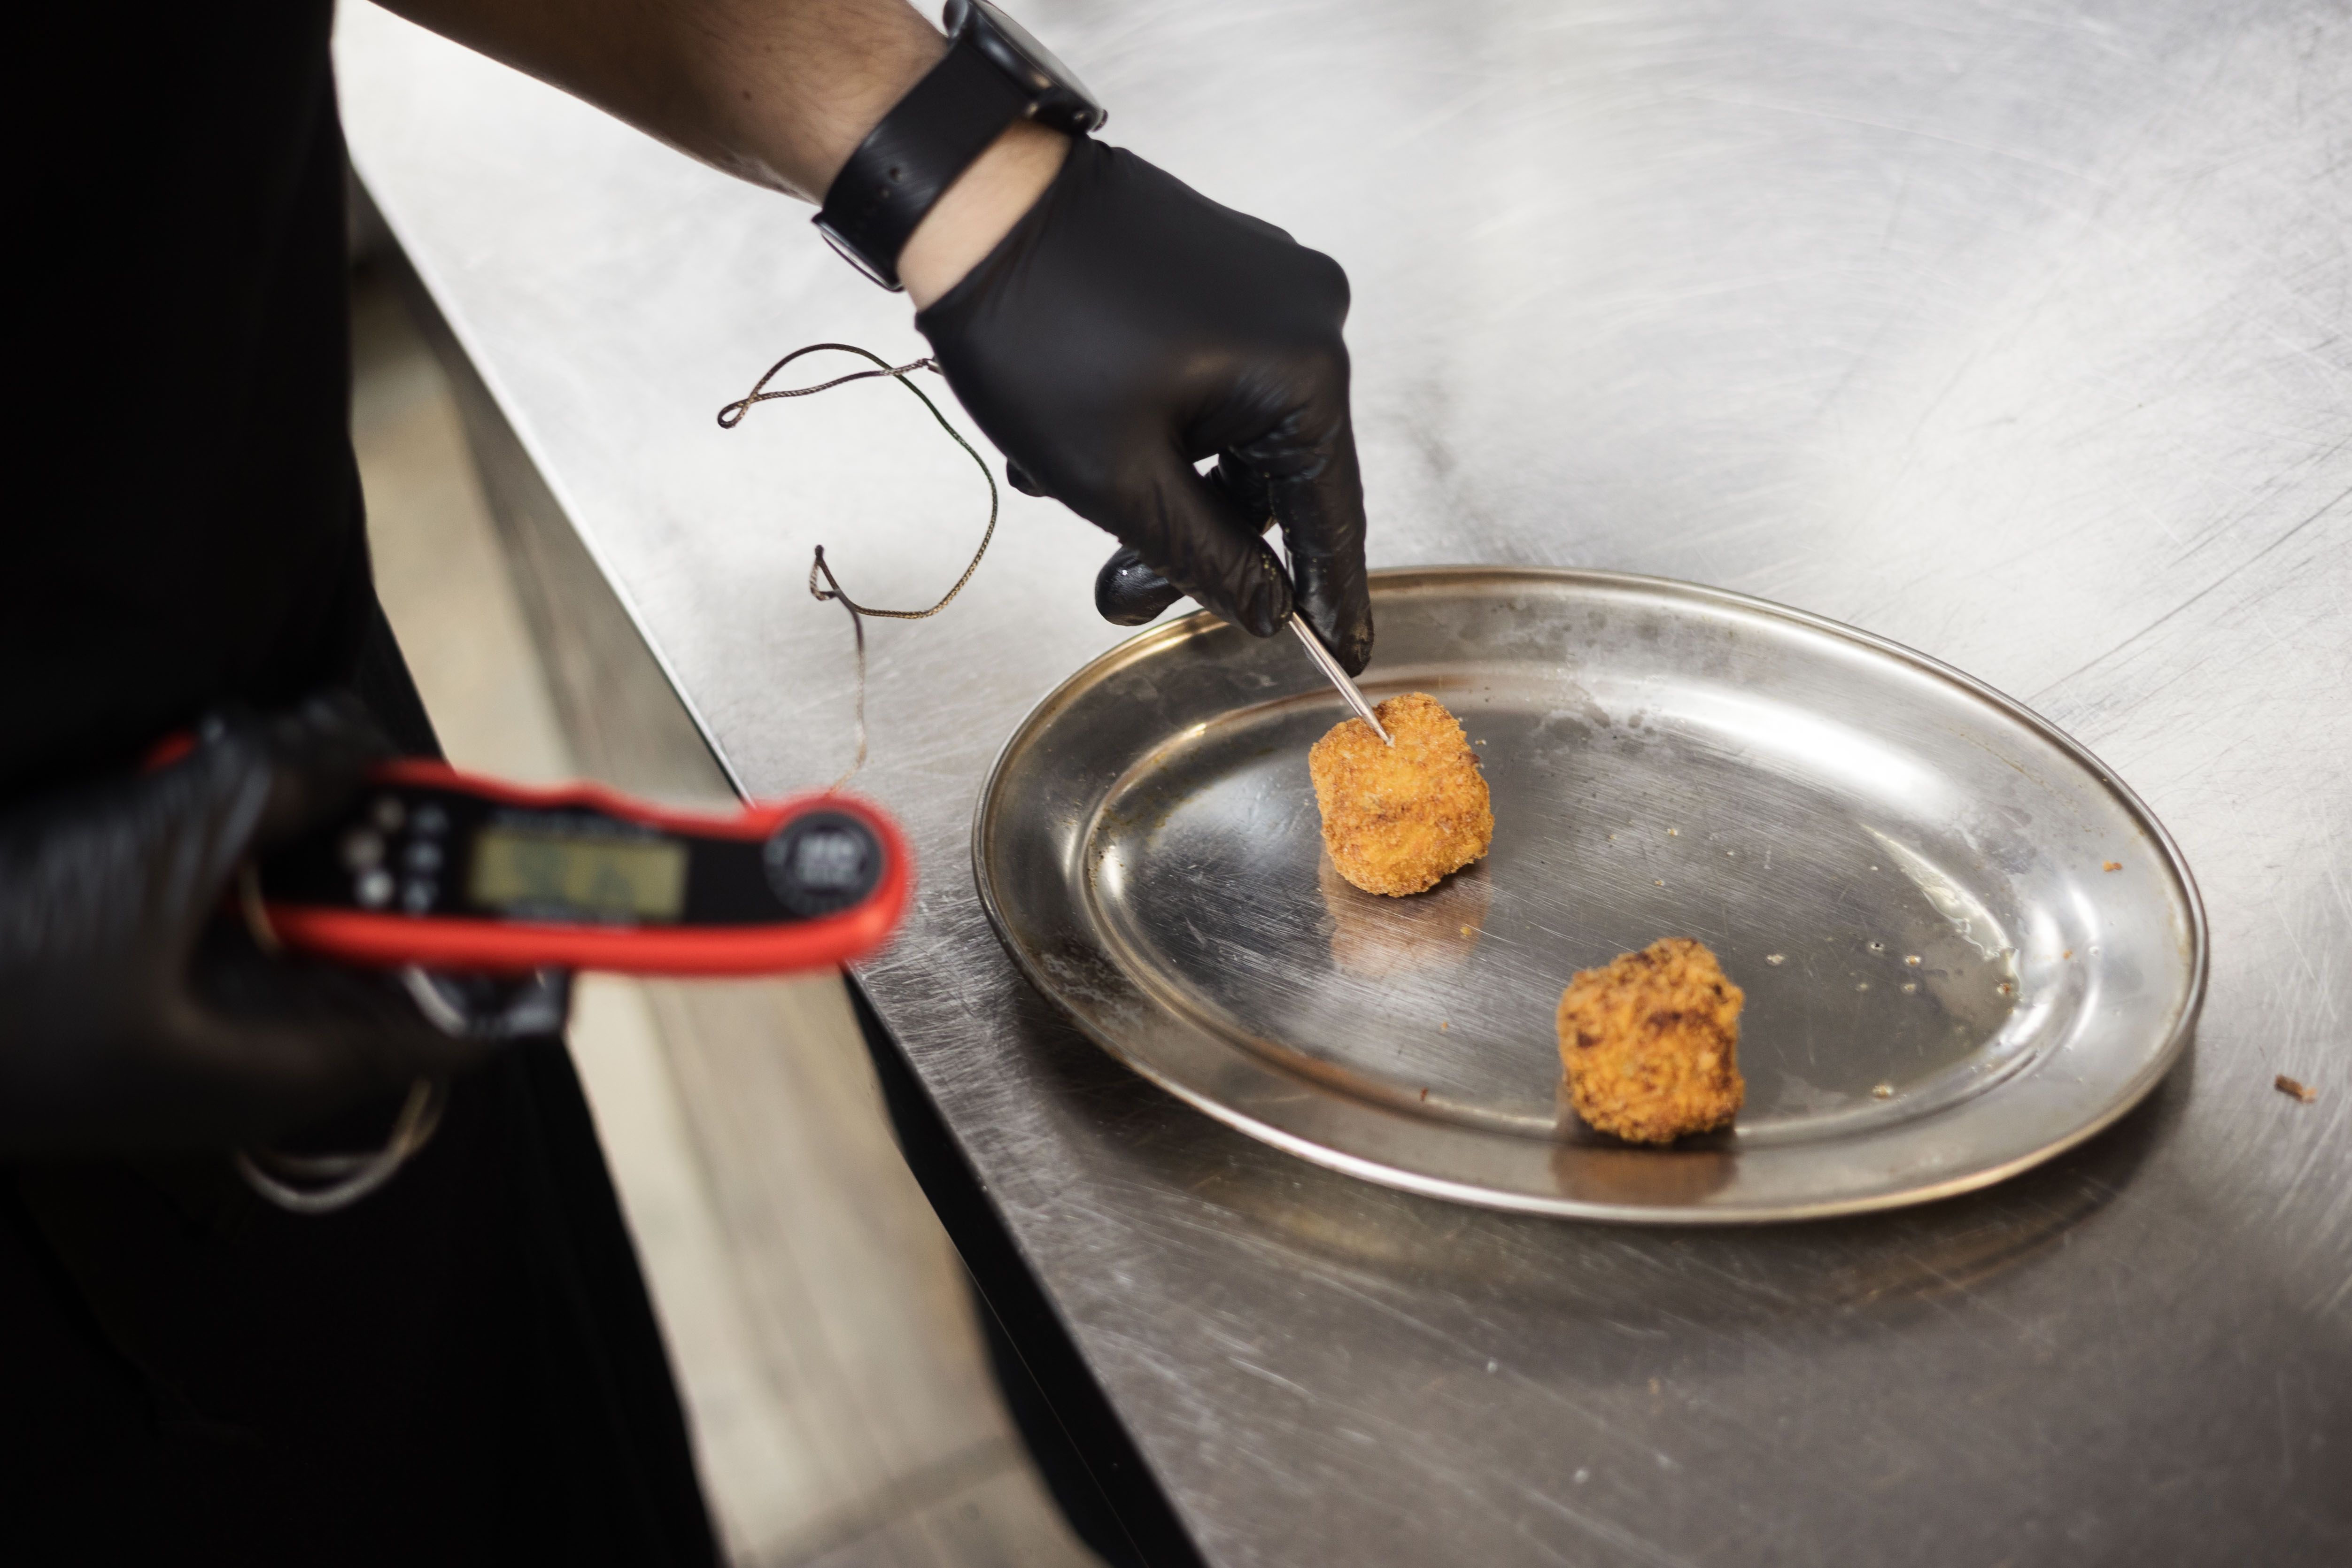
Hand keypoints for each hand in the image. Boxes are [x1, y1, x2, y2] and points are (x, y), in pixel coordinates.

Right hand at [0, 696, 487, 1152]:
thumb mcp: (157, 852)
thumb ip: (276, 786)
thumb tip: (357, 738)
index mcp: (294, 1062)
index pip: (465, 1018)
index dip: (518, 944)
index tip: (544, 861)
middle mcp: (261, 1050)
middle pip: (390, 949)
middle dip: (395, 853)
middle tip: (378, 765)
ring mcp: (199, 1014)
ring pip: (306, 912)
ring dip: (305, 832)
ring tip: (283, 758)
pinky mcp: (147, 972)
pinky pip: (231, 905)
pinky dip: (234, 841)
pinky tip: (200, 780)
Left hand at [914, 136, 1373, 672]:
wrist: (968, 196)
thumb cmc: (1034, 323)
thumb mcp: (1118, 480)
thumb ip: (1207, 560)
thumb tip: (1266, 610)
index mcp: (1305, 367)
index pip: (1330, 514)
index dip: (1329, 597)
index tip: (1344, 657)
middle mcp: (1308, 316)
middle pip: (1273, 477)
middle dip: (1195, 537)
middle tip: (1119, 591)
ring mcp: (1268, 285)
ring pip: (1232, 434)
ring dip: (1159, 479)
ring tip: (1063, 481)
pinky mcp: (1224, 271)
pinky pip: (1213, 380)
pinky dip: (1156, 423)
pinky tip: (1081, 430)